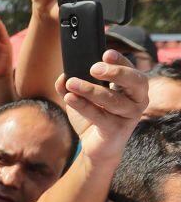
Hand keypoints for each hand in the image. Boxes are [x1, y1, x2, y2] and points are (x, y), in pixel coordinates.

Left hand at [55, 49, 148, 163]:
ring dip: (90, 90)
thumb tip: (63, 76)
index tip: (105, 53)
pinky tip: (69, 98)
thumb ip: (72, 86)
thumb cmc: (94, 119)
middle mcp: (138, 100)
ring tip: (71, 83)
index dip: (120, 61)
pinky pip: (100, 116)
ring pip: (113, 100)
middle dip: (115, 72)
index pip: (131, 70)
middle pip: (134, 81)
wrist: (96, 148)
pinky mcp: (118, 130)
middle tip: (93, 68)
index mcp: (133, 88)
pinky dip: (84, 106)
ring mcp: (130, 116)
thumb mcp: (82, 99)